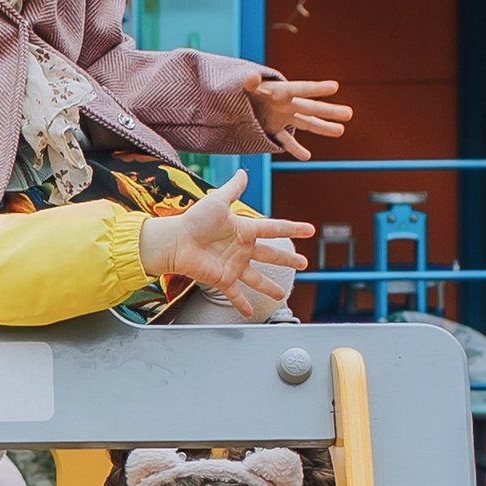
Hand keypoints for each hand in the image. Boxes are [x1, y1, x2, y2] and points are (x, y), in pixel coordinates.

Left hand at [137, 172, 314, 318]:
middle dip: (287, 260)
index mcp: (244, 229)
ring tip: (282, 295)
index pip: (274, 229)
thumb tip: (243, 172)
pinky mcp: (222, 279)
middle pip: (271, 255)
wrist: (175, 241)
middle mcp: (241, 249)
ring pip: (257, 279)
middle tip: (303, 263)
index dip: (293, 229)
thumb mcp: (217, 200)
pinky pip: (234, 294)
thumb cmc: (194, 219)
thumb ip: (233, 189)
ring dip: (269, 287)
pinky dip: (241, 304)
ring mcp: (233, 265)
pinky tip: (248, 313)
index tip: (310, 229)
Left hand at [245, 74, 350, 160]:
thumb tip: (251, 78)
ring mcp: (283, 118)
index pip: (302, 89)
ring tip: (341, 130)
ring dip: (323, 128)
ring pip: (306, 124)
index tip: (335, 86)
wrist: (238, 100)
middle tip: (349, 113)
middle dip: (330, 111)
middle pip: (311, 108)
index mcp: (282, 90)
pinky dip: (295, 149)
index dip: (317, 88)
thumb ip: (250, 83)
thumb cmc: (244, 89)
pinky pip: (286, 141)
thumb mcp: (245, 85)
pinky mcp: (274, 130)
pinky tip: (306, 156)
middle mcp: (287, 104)